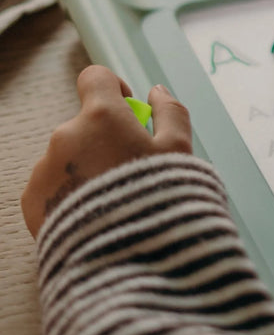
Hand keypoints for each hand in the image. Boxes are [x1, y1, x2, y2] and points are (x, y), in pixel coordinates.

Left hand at [21, 65, 192, 238]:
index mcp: (101, 116)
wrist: (126, 256)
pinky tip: (96, 214)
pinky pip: (54, 185)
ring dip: (89, 166)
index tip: (130, 109)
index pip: (95, 78)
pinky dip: (72, 193)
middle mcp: (65, 135)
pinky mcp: (32, 201)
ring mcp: (44, 168)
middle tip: (133, 168)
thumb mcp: (179, 150)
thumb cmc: (156, 198)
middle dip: (107, 138)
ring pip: (70, 155)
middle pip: (86, 123)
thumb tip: (159, 92)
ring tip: (115, 198)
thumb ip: (171, 112)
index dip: (114, 88)